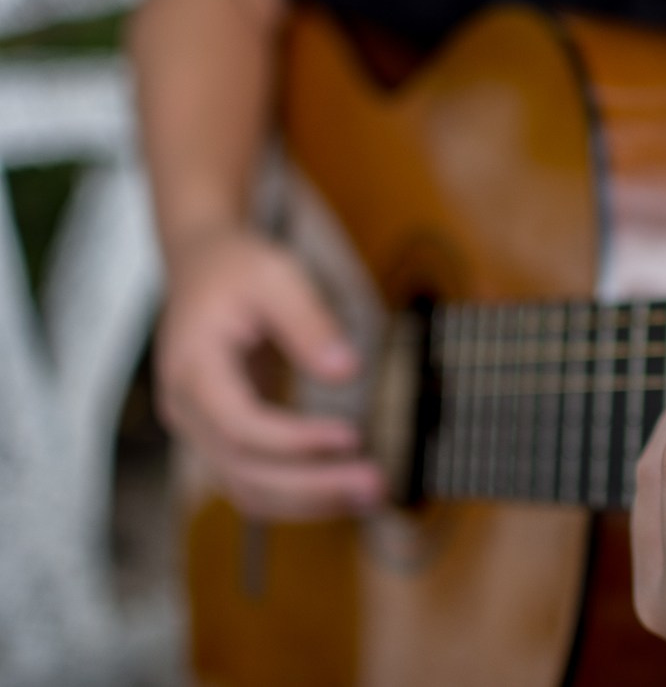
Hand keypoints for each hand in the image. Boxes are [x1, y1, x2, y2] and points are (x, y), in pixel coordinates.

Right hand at [155, 226, 383, 517]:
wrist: (204, 267)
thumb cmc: (239, 269)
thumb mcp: (277, 277)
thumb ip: (310, 322)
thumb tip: (348, 372)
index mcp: (193, 370)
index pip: (240, 424)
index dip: (295, 440)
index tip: (352, 436)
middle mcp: (187, 411)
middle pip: (245, 470)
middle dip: (313, 484)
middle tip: (377, 482)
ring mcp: (201, 431)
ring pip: (248, 489)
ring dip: (310, 500)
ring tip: (373, 493)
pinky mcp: (223, 439)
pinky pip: (255, 483)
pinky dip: (299, 496)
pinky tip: (345, 490)